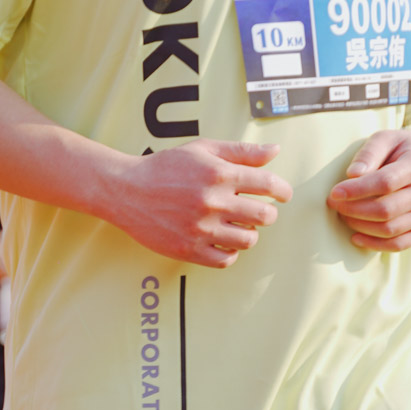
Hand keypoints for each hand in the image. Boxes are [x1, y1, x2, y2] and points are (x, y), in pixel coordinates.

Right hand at [108, 141, 291, 268]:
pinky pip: (226, 259)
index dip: (283, 191)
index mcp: (219, 174)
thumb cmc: (167, 167)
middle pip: (264, 216)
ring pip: (248, 240)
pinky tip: (221, 240)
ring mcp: (201, 228)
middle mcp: (212, 202)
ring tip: (237, 225)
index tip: (283, 195)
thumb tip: (275, 152)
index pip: (268, 185)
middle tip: (259, 211)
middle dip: (267, 213)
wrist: (127, 190)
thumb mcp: (203, 149)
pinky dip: (229, 252)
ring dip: (248, 233)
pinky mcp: (189, 249)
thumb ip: (241, 151)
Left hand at [327, 130, 410, 251]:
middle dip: (353, 210)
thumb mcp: (386, 138)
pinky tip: (356, 237)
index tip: (334, 193)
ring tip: (344, 215)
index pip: (385, 183)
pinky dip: (374, 244)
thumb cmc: (403, 147)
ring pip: (389, 230)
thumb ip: (369, 153)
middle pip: (385, 210)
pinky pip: (398, 244)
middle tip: (334, 204)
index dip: (357, 191)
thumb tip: (352, 175)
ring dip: (360, 226)